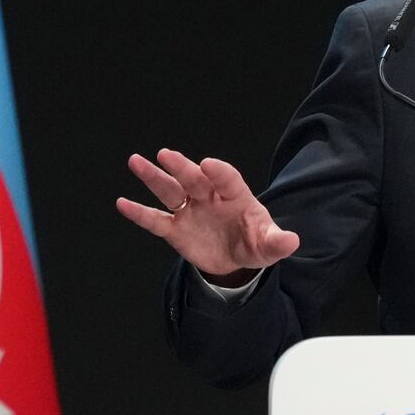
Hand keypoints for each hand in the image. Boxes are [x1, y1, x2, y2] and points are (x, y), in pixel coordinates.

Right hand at [116, 148, 299, 280]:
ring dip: (154, 177)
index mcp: (235, 196)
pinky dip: (139, 213)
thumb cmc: (253, 242)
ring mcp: (190, 211)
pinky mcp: (175, 229)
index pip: (227, 179)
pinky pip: (155, 219)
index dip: (219, 172)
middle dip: (181, 167)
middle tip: (167, 154)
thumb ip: (277, 242)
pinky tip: (122, 203)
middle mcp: (209, 197)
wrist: (235, 260)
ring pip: (170, 191)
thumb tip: (293, 241)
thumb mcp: (267, 245)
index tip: (208, 164)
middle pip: (194, 179)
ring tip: (136, 161)